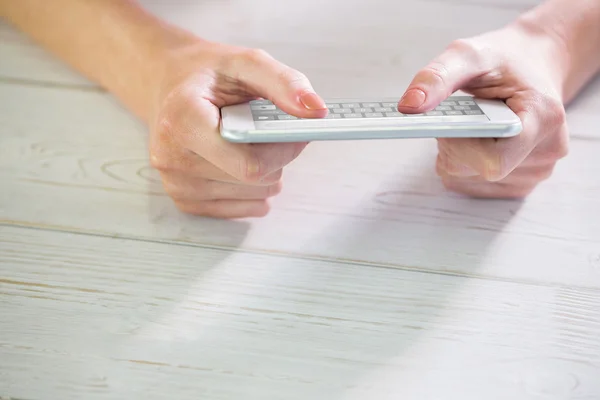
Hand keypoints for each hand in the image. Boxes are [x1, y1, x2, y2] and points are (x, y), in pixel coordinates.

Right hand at [149, 41, 326, 217]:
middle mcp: (172, 158)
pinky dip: (253, 188)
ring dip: (266, 172)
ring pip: (254, 197)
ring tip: (249, 142)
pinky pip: (242, 209)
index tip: (297, 130)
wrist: (169, 85)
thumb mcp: (246, 61)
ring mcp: (177, 185)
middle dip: (277, 156)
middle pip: (255, 180)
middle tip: (269, 130)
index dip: (285, 149)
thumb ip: (284, 83)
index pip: (250, 163)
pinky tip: (241, 161)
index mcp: (183, 120)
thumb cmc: (208, 74)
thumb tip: (316, 110)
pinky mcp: (185, 202)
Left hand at [397, 23, 568, 197]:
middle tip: (461, 114)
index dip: (460, 145)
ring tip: (474, 123)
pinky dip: (462, 164)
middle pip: (477, 170)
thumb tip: (409, 106)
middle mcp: (547, 151)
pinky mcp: (521, 183)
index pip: (494, 159)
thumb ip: (438, 77)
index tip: (447, 122)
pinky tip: (475, 140)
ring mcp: (536, 172)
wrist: (533, 63)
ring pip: (469, 179)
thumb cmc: (504, 58)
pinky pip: (471, 185)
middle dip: (454, 143)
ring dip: (456, 153)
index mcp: (544, 117)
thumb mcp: (468, 53)